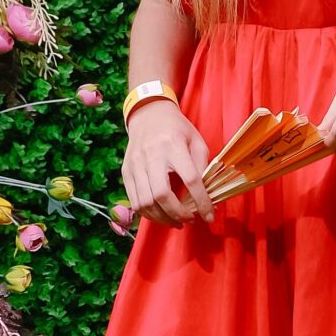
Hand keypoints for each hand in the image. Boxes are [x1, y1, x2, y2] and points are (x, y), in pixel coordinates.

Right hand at [122, 100, 214, 223]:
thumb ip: (202, 166)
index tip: (209, 216)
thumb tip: (206, 194)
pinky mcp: (126, 172)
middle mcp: (151, 156)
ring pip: (145, 202)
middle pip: (161, 195)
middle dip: (178, 214)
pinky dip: (148, 214)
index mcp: (173, 145)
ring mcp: (135, 165)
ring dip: (162, 218)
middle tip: (190, 220)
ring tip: (176, 222)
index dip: (201, 201)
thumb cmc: (177, 129)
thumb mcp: (196, 141)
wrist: (148, 114)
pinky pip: (134, 201)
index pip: (190, 179)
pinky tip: (161, 215)